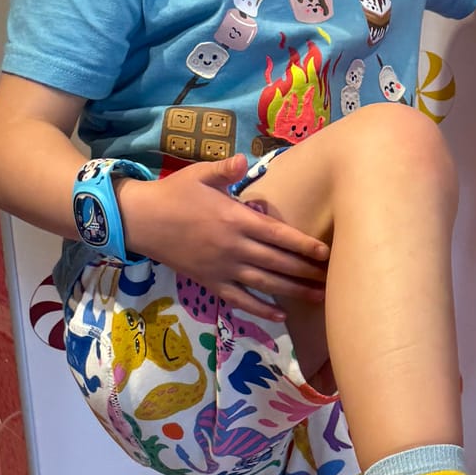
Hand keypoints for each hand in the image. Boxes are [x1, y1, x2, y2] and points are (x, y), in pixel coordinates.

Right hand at [118, 159, 328, 322]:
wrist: (141, 220)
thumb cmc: (174, 194)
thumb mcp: (200, 174)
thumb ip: (225, 170)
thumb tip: (243, 158)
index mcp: (236, 220)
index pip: (279, 235)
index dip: (304, 245)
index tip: (326, 253)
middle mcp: (234, 247)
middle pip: (279, 263)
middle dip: (308, 271)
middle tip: (334, 278)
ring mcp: (223, 268)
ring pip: (266, 284)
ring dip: (294, 292)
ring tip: (320, 298)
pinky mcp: (210, 282)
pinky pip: (240, 300)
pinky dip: (261, 310)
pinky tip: (281, 316)